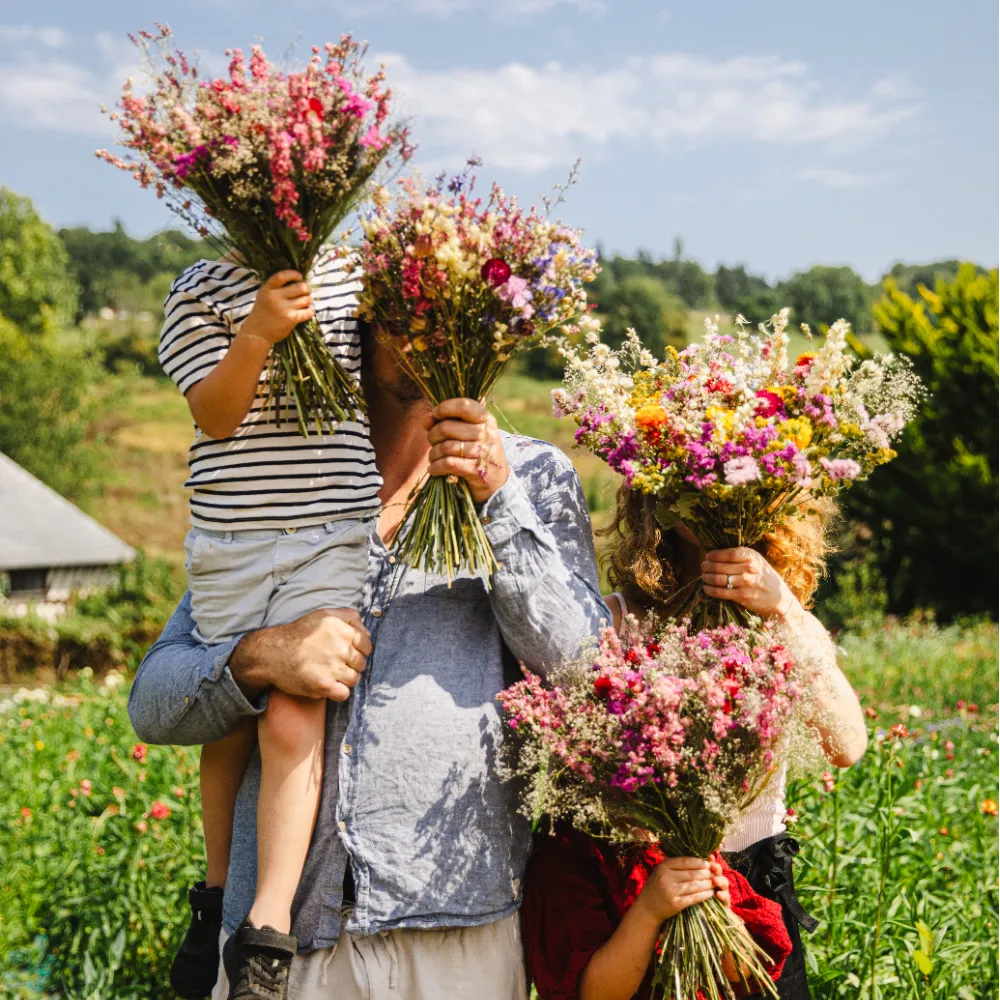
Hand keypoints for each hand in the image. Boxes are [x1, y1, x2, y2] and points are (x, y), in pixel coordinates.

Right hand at [230, 608, 371, 701]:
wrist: (271, 653)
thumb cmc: (298, 633)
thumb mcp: (323, 615)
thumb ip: (348, 616)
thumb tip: (367, 631)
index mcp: (340, 628)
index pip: (366, 644)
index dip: (360, 650)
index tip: (350, 653)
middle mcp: (338, 646)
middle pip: (361, 663)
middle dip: (352, 665)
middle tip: (337, 664)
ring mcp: (332, 666)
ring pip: (354, 679)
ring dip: (345, 679)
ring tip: (331, 675)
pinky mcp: (323, 685)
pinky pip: (344, 694)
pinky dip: (338, 693)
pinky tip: (328, 686)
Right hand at [239, 270, 313, 346]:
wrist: (256, 334)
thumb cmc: (262, 314)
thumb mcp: (263, 296)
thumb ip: (275, 289)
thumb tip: (298, 281)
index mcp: (267, 289)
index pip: (282, 276)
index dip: (293, 274)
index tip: (300, 276)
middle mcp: (275, 297)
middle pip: (299, 287)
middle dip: (307, 288)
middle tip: (307, 291)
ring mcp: (283, 308)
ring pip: (306, 299)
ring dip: (309, 300)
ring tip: (307, 302)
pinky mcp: (290, 319)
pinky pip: (308, 312)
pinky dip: (311, 310)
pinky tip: (308, 311)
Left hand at [424, 398, 508, 503]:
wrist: (497, 481)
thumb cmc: (477, 452)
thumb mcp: (470, 433)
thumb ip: (449, 422)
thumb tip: (426, 420)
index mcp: (486, 419)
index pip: (464, 406)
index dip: (444, 408)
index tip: (434, 416)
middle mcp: (487, 433)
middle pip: (447, 428)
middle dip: (433, 435)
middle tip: (432, 442)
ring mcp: (483, 452)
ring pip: (445, 447)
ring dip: (433, 454)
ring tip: (433, 458)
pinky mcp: (477, 470)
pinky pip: (448, 464)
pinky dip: (436, 467)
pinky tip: (433, 469)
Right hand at [636, 858, 729, 923]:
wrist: (647, 908)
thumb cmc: (657, 887)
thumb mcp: (661, 872)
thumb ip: (676, 866)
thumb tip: (699, 860)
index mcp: (663, 866)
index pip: (685, 861)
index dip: (699, 862)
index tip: (708, 864)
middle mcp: (666, 877)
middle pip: (692, 874)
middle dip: (706, 873)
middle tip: (714, 874)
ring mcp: (670, 891)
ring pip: (694, 885)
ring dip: (707, 884)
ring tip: (714, 882)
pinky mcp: (675, 904)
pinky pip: (693, 898)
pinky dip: (704, 895)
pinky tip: (710, 893)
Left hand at [702, 547, 796, 617]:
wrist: (779, 598)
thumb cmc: (764, 577)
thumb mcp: (757, 562)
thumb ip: (741, 557)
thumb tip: (717, 554)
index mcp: (752, 557)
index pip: (728, 554)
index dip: (714, 555)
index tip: (707, 556)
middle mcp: (749, 568)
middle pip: (720, 566)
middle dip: (707, 566)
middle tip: (703, 567)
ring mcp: (745, 582)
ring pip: (718, 579)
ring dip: (707, 578)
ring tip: (704, 577)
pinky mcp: (742, 596)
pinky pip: (721, 592)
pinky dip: (710, 590)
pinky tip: (707, 588)